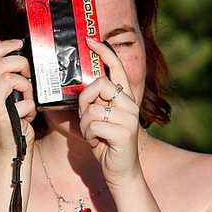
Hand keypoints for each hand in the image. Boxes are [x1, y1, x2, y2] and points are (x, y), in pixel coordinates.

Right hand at [0, 39, 35, 153]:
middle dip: (21, 64)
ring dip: (27, 87)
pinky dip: (31, 107)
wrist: (12, 148)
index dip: (3, 46)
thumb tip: (6, 46)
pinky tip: (27, 117)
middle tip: (29, 74)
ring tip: (28, 99)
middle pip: (1, 64)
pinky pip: (24, 99)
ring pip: (12, 79)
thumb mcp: (6, 93)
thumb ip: (4, 73)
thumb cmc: (13, 118)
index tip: (19, 43)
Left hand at [77, 38, 142, 186]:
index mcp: (124, 97)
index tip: (90, 40)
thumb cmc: (106, 143)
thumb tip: (81, 87)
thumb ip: (94, 102)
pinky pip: (93, 124)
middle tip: (85, 116)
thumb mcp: (99, 118)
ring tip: (93, 135)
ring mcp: (129, 117)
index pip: (116, 67)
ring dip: (85, 125)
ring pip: (92, 108)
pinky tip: (96, 143)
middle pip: (99, 85)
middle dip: (84, 101)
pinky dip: (88, 135)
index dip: (104, 51)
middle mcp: (130, 103)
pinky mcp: (124, 131)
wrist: (120, 172)